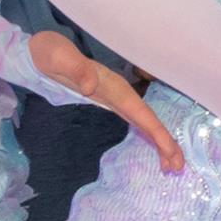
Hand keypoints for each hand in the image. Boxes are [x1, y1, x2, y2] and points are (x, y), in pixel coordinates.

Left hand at [30, 31, 185, 173]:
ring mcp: (116, 99)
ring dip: (159, 142)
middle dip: (165, 142)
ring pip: (144, 122)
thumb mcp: (58, 57)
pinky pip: (134, 122)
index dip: (156, 131)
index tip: (170, 150)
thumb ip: (76, 69)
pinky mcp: (110, 104)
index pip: (140, 112)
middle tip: (178, 167)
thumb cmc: (50, 54)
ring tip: (172, 166)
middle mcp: (120, 93)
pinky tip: (153, 150)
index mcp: (113, 86)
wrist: (42, 53)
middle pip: (148, 120)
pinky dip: (147, 136)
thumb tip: (91, 86)